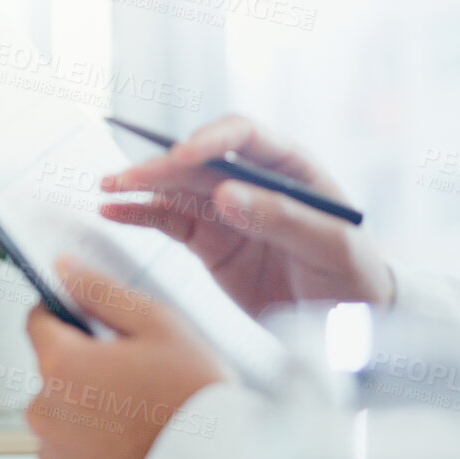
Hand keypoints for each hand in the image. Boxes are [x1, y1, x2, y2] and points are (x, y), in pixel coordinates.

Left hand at [25, 256, 229, 458]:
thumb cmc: (195, 401)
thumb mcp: (159, 326)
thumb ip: (102, 291)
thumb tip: (62, 268)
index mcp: (59, 365)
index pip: (38, 320)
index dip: (68, 313)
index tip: (100, 323)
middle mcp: (43, 412)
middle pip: (53, 370)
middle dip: (86, 365)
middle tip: (140, 376)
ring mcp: (54, 454)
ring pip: (63, 412)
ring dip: (90, 407)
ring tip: (144, 415)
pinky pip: (74, 451)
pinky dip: (97, 446)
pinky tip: (136, 446)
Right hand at [99, 114, 393, 317]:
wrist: (348, 322)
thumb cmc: (352, 275)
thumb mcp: (328, 246)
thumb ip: (279, 218)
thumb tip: (224, 194)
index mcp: (290, 167)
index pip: (244, 136)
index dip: (210, 140)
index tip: (182, 155)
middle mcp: (252, 180)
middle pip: (198, 161)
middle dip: (162, 166)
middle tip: (128, 178)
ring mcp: (227, 210)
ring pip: (176, 188)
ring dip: (141, 185)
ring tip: (107, 188)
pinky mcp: (209, 241)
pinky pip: (168, 221)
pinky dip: (140, 215)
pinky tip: (113, 212)